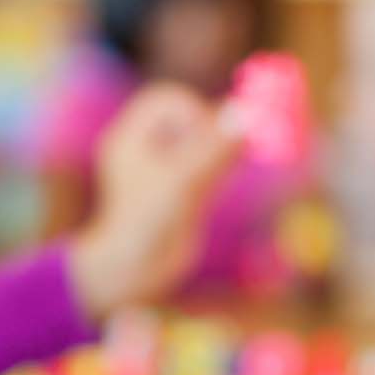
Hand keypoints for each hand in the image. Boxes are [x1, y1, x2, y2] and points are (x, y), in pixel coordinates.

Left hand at [69, 84, 242, 316]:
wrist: (134, 273)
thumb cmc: (145, 225)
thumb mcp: (181, 183)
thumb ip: (213, 149)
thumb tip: (244, 114)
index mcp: (129, 137)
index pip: (168, 100)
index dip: (195, 112)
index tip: (214, 137)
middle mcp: (143, 147)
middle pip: (189, 117)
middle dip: (214, 129)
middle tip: (238, 146)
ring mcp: (162, 167)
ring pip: (202, 140)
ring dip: (222, 147)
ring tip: (228, 167)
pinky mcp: (180, 188)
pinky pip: (207, 162)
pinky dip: (223, 164)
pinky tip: (226, 179)